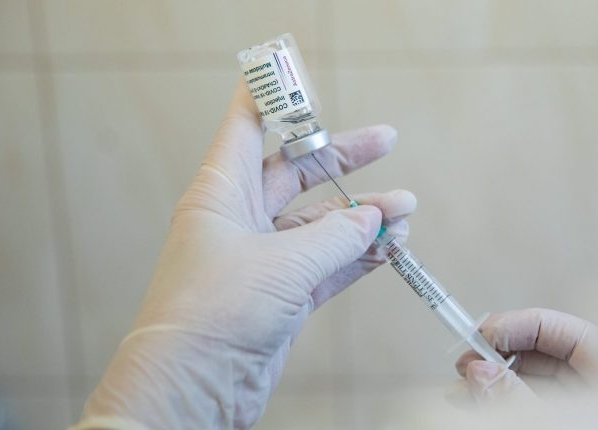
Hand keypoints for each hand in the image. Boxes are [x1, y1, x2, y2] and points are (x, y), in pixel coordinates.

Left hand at [73, 83, 415, 428]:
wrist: (193, 385)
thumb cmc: (213, 314)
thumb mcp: (284, 264)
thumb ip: (336, 236)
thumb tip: (374, 218)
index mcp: (222, 193)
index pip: (247, 128)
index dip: (276, 103)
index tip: (305, 86)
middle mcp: (239, 220)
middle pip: (296, 173)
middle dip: (342, 159)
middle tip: (385, 142)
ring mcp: (260, 259)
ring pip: (318, 223)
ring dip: (361, 215)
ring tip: (404, 208)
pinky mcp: (278, 296)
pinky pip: (326, 263)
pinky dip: (358, 255)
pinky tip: (389, 246)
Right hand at [453, 308, 597, 406]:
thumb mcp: (562, 418)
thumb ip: (518, 396)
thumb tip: (479, 371)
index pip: (552, 326)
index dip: (510, 327)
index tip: (477, 338)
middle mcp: (595, 377)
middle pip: (536, 353)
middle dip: (494, 358)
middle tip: (465, 366)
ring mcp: (582, 401)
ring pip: (529, 381)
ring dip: (492, 382)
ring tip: (461, 391)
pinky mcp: (569, 416)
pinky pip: (533, 403)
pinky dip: (503, 402)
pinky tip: (475, 402)